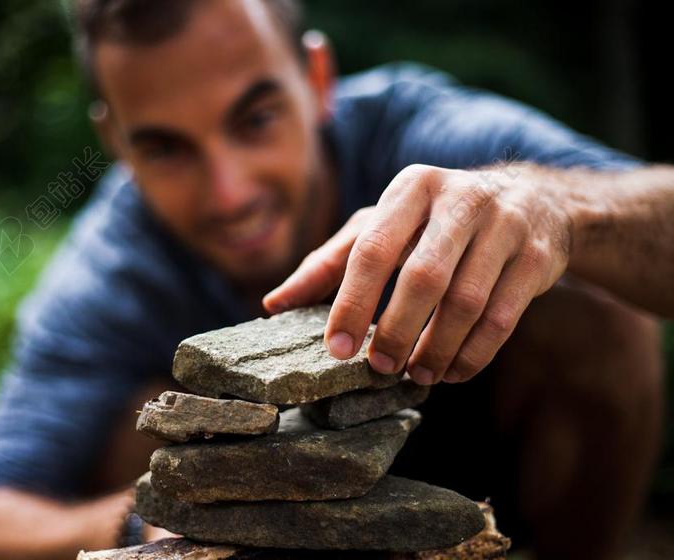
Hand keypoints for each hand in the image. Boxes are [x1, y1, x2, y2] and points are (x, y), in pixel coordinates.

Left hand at [264, 163, 570, 384]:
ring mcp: (505, 225)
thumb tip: (273, 303)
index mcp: (411, 187)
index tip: (336, 349)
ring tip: (416, 375)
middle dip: (396, 331)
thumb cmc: (435, 220)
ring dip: (437, 349)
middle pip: (423, 276)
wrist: (533, 202)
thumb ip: (331, 262)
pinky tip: (452, 372)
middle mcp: (460, 198)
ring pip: (467, 301)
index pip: (373, 249)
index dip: (351, 303)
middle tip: (378, 369)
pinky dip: (474, 354)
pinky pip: (504, 318)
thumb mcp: (382, 227)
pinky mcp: (537, 256)